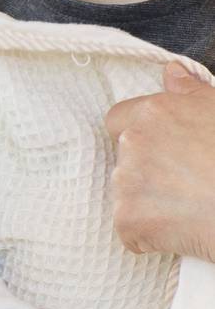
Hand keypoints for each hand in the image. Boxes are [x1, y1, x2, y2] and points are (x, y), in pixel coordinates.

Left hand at [105, 61, 214, 261]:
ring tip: (191, 208)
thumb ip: (191, 91)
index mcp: (153, 112)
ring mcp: (126, 181)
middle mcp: (133, 142)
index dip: (138, 136)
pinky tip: (185, 233)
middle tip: (188, 184)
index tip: (163, 151)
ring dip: (151, 204)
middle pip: (123, 159)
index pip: (117, 120)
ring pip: (126, 195)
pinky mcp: (129, 219)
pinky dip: (152, 237)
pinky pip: (132, 231)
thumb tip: (171, 71)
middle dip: (148, 172)